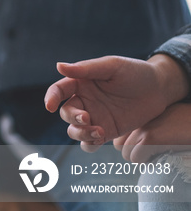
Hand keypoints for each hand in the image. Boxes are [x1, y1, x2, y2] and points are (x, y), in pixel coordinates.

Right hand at [44, 55, 188, 151]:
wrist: (160, 89)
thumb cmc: (135, 72)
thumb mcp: (112, 66)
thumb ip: (85, 68)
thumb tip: (59, 66)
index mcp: (81, 83)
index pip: (59, 90)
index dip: (51, 98)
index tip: (50, 106)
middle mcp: (84, 101)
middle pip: (66, 113)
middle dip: (73, 118)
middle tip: (87, 118)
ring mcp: (94, 118)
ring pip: (74, 131)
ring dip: (80, 133)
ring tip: (98, 132)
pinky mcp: (106, 131)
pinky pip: (90, 143)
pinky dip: (89, 144)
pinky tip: (100, 138)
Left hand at [113, 103, 190, 162]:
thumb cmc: (185, 122)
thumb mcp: (160, 118)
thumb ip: (143, 126)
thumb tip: (126, 145)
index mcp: (136, 113)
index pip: (118, 137)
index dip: (130, 145)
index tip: (144, 146)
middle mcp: (135, 119)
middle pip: (119, 146)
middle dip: (134, 152)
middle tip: (152, 150)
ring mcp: (141, 128)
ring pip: (127, 154)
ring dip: (141, 158)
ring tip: (158, 151)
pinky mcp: (150, 138)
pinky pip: (136, 158)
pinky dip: (147, 161)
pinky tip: (161, 154)